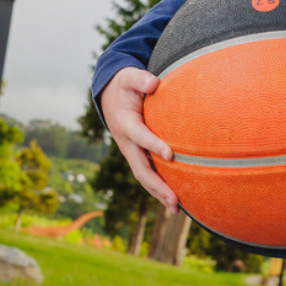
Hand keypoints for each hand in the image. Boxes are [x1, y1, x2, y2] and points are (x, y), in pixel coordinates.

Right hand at [97, 67, 177, 210]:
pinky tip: (174, 202)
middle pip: (141, 167)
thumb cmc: (124, 85)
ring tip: (176, 209)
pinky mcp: (137, 156)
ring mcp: (131, 152)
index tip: (170, 153)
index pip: (140, 136)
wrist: (109, 96)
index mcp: (125, 123)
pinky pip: (147, 175)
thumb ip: (140, 79)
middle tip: (174, 198)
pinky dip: (158, 189)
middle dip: (157, 184)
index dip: (152, 144)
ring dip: (158, 193)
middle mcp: (126, 142)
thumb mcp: (128, 77)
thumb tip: (154, 83)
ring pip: (143, 176)